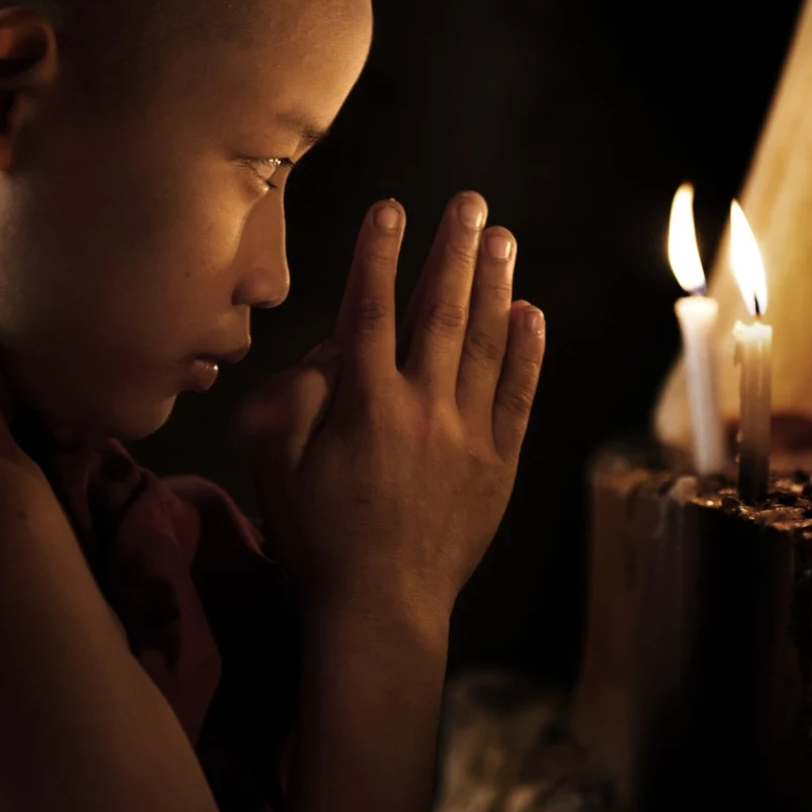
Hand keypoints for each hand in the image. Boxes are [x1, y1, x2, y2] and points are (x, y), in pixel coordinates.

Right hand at [241, 192, 544, 625]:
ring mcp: (467, 433)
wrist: (381, 608)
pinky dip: (526, 352)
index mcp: (364, 403)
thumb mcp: (280, 467)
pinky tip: (531, 314)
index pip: (371, 309)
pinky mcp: (498, 464)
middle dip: (453, 250)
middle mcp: (422, 407)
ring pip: (484, 342)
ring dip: (494, 285)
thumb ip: (299, 399)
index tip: (390, 209)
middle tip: (470, 203)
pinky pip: (518, 395)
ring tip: (502, 238)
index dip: (378, 255)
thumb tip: (327, 349)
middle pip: (439, 311)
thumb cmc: (320, 539)